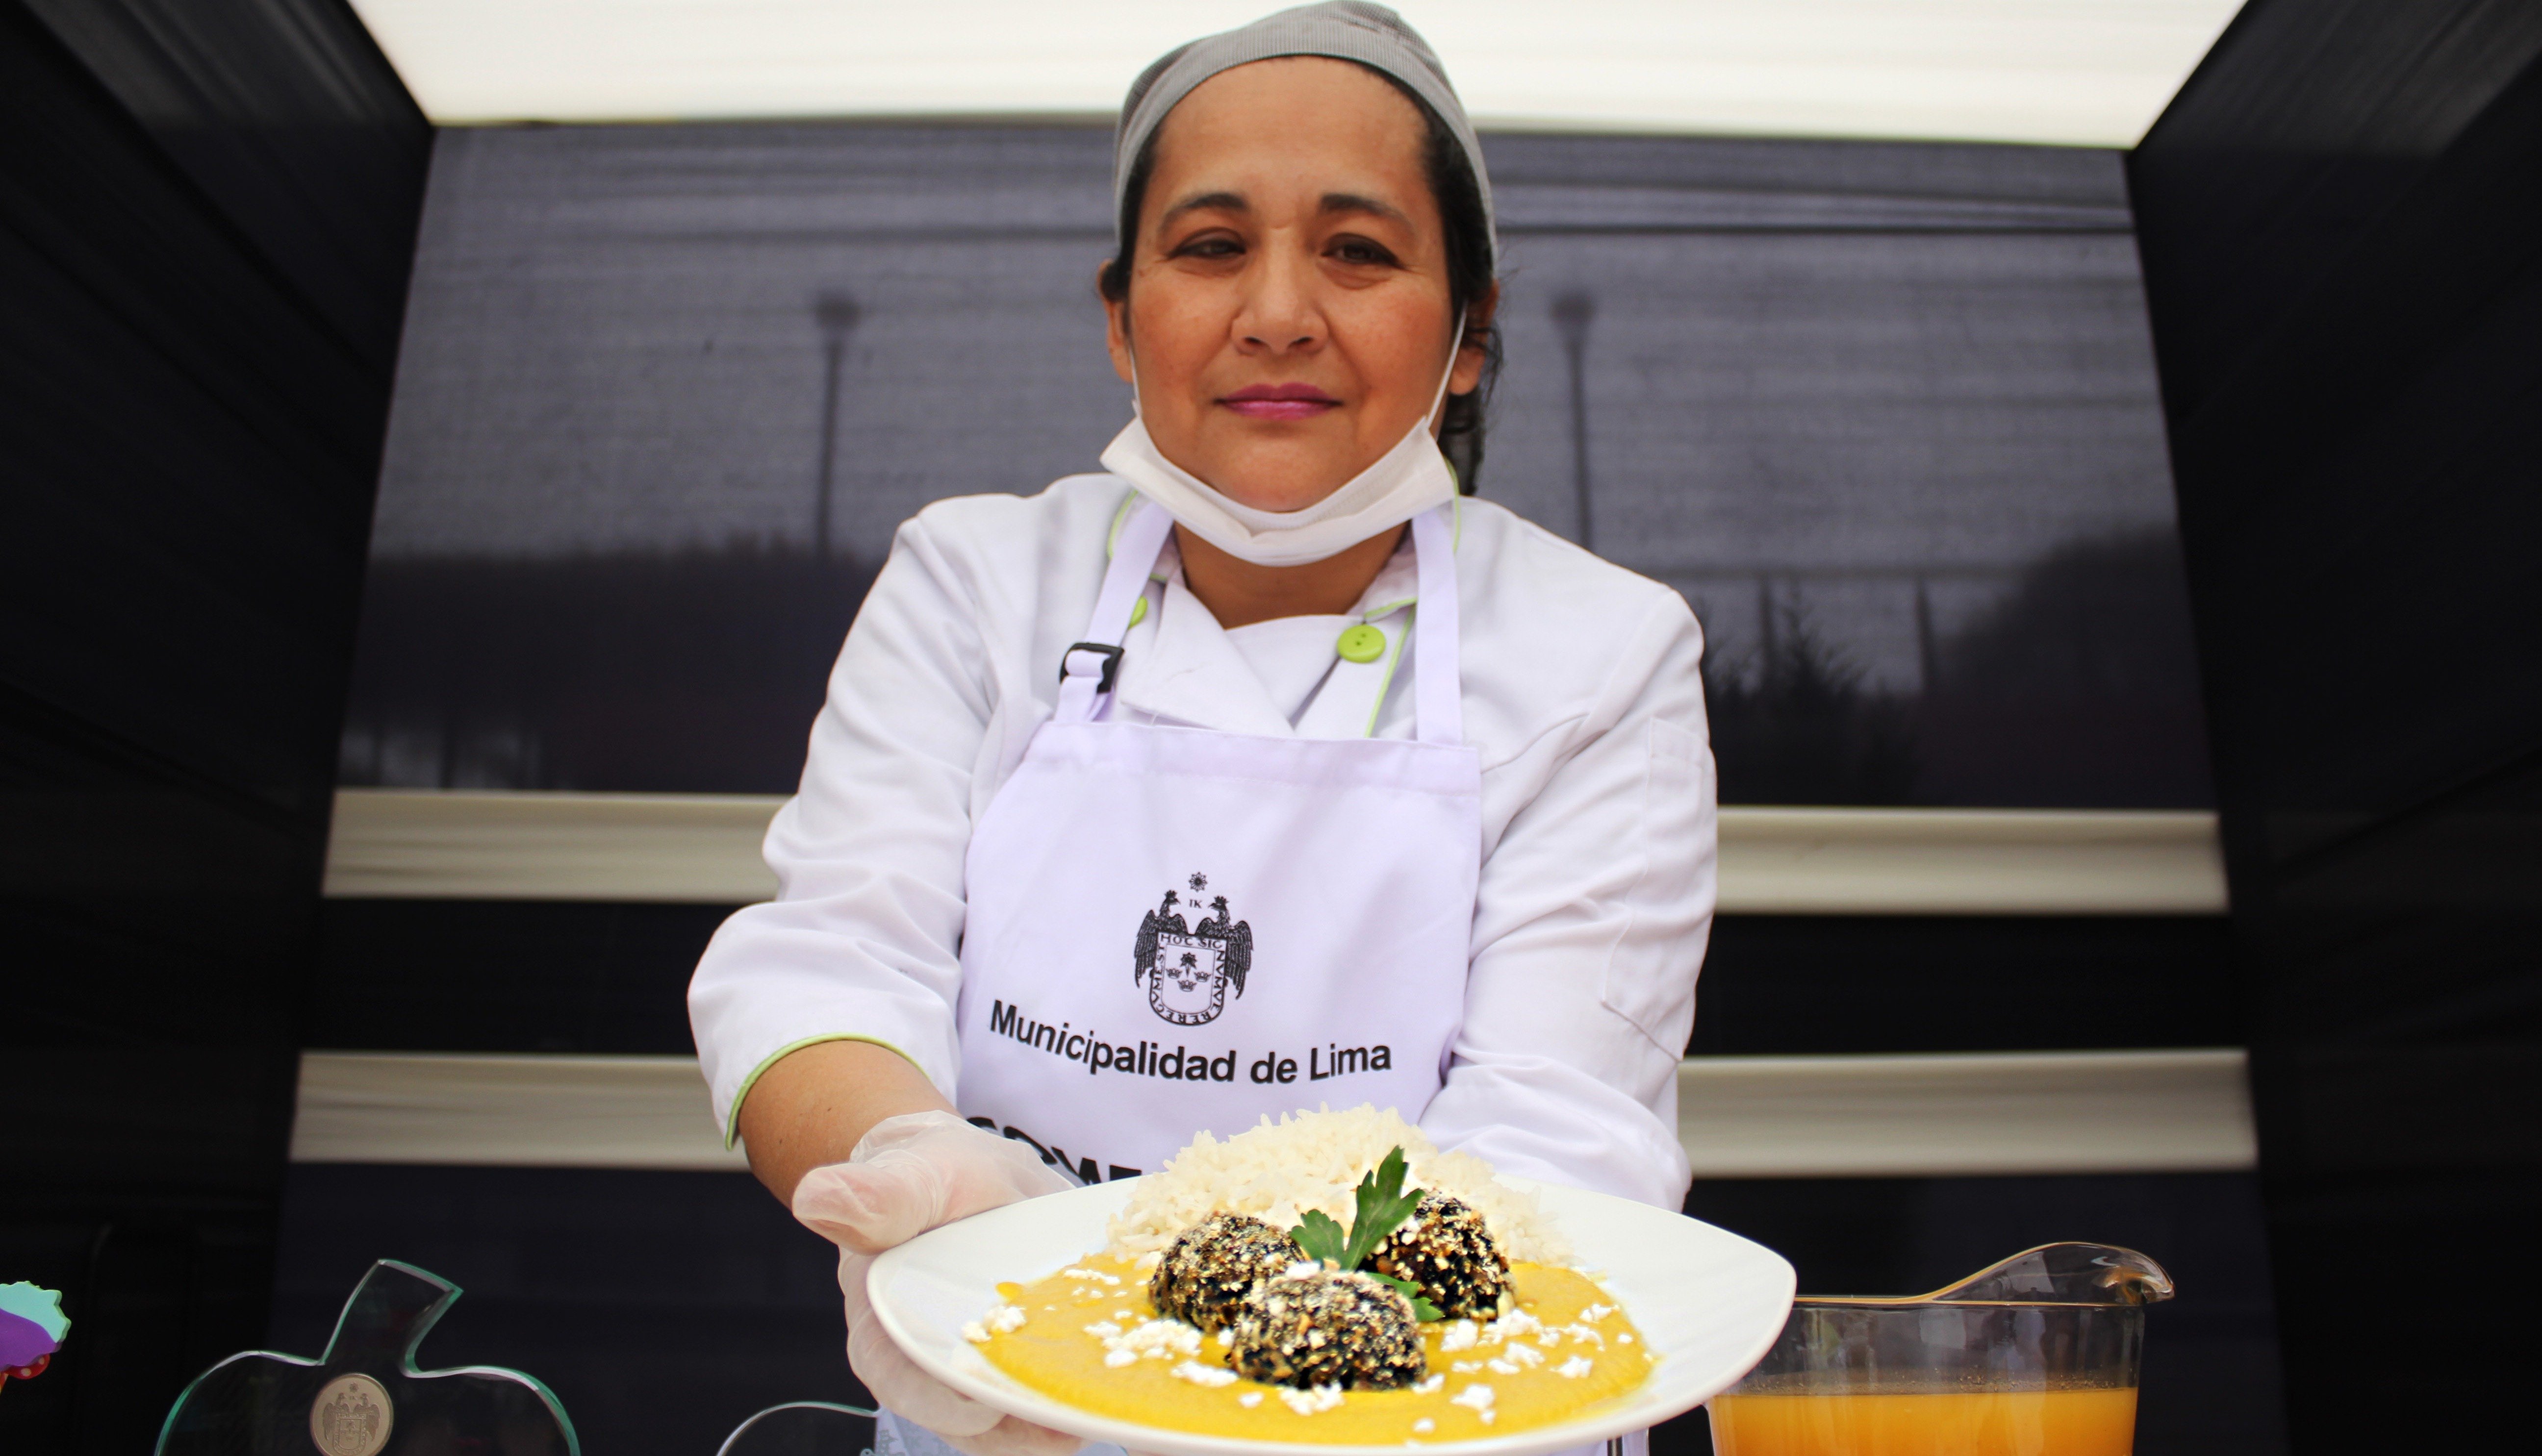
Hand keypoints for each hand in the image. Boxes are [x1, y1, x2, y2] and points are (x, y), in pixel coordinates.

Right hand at [793, 1110, 1082, 1455]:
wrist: (965, 1174)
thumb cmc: (934, 1173)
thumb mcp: (916, 1173)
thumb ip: (877, 1193)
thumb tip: (816, 1197)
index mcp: (882, 1324)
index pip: (904, 1382)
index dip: (948, 1403)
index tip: (992, 1407)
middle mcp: (919, 1363)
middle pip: (963, 1422)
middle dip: (1016, 1430)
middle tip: (1071, 1423)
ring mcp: (969, 1372)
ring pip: (1004, 1429)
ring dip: (1048, 1428)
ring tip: (1097, 1414)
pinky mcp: (1012, 1369)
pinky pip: (1034, 1408)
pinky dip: (1067, 1407)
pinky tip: (1104, 1395)